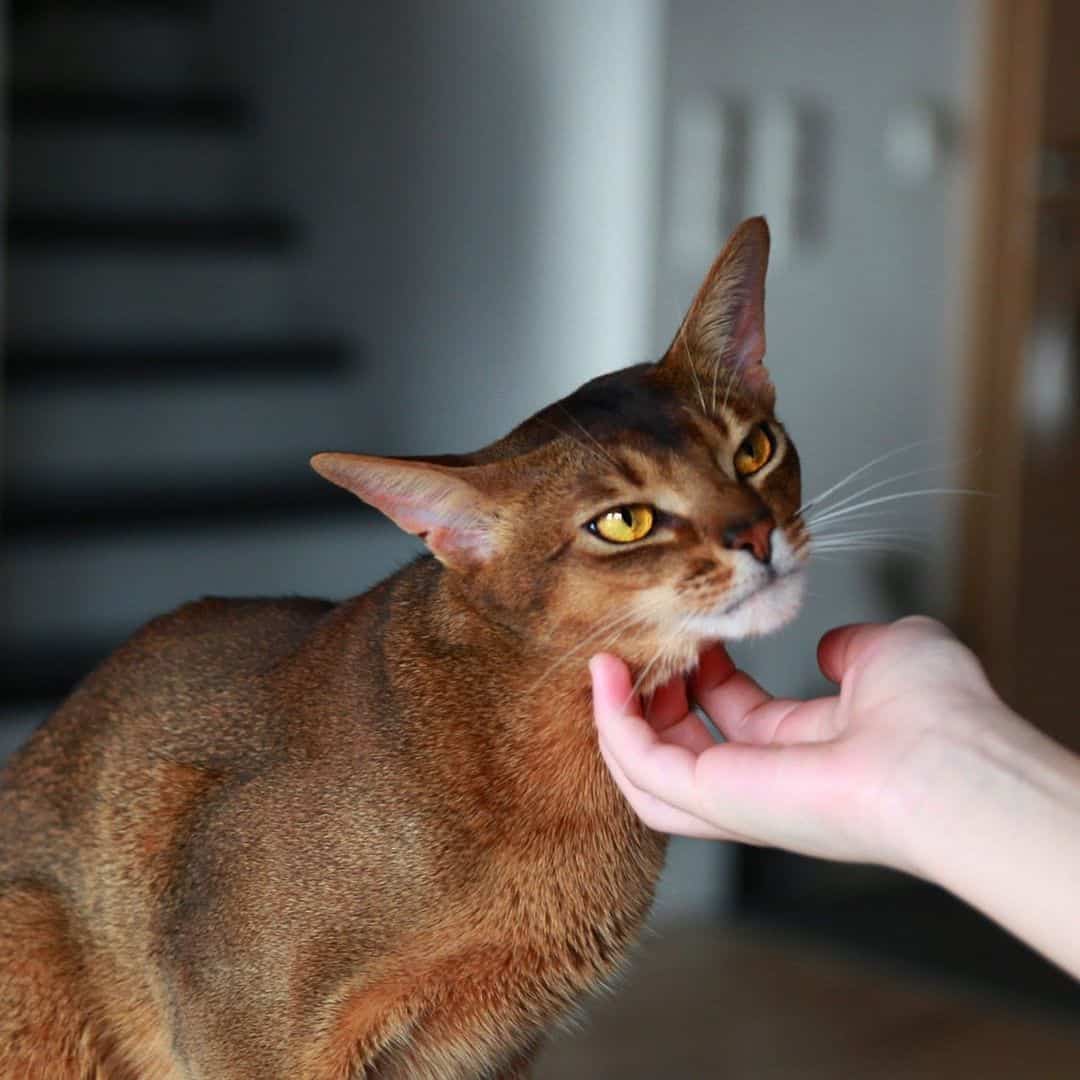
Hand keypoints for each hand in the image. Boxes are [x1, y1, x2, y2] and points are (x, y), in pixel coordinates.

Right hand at [590, 616, 1006, 871]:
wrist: (950, 762)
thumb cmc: (937, 712)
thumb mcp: (888, 652)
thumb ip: (851, 646)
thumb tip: (829, 645)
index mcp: (807, 745)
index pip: (736, 715)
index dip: (706, 674)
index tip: (693, 634)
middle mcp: (768, 779)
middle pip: (684, 748)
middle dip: (654, 699)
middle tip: (637, 653)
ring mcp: (737, 797)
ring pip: (649, 772)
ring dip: (619, 718)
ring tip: (604, 667)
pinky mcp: (715, 799)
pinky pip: (645, 768)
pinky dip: (615, 725)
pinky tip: (604, 678)